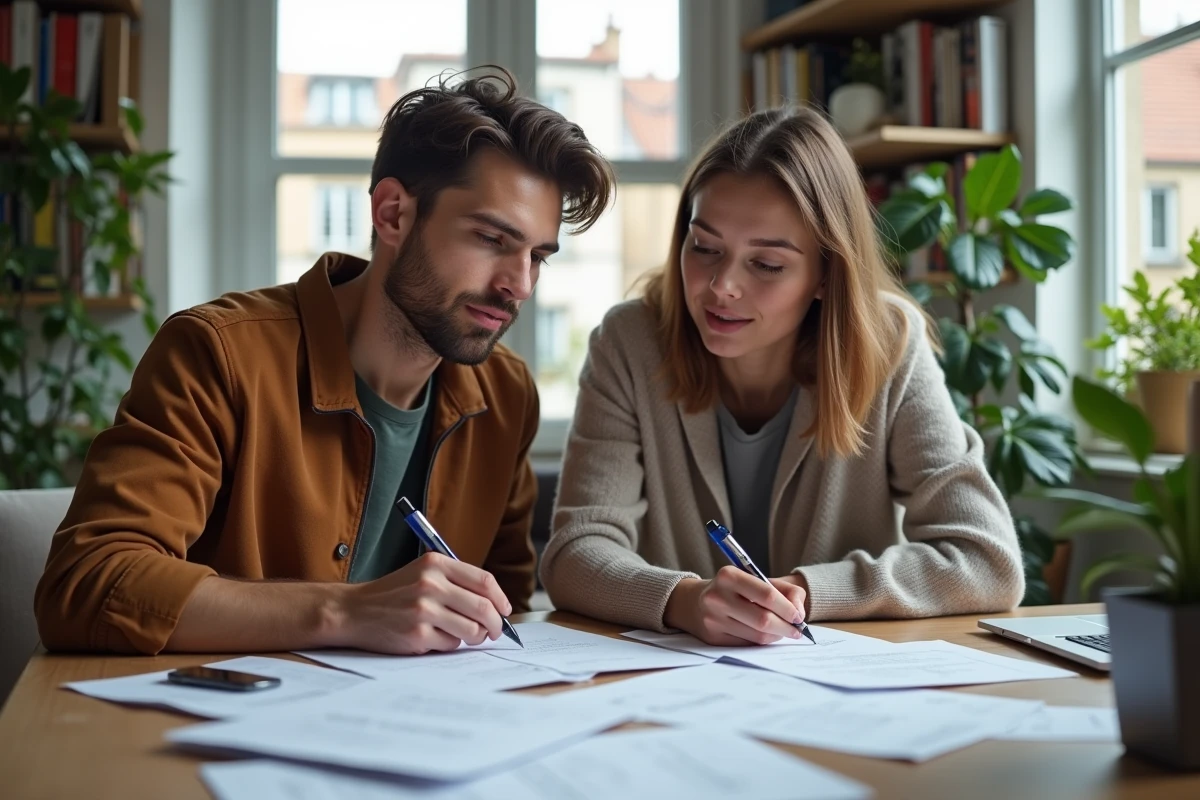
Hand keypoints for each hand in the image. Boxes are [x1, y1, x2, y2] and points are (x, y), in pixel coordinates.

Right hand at [336, 553, 512, 653]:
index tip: (505, 610)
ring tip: (464, 635)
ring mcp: (424, 610)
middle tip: (495, 631)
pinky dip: (450, 644)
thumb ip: (455, 581)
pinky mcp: (417, 635)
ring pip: (472, 629)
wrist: (353, 610)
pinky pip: (452, 644)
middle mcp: (431, 584)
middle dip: (496, 624)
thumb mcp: (422, 572)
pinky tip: (435, 638)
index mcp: (436, 564)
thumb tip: (494, 604)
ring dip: (475, 636)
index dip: (500, 598)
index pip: (484, 581)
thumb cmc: (393, 594)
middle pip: (484, 607)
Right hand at [664, 567, 807, 645]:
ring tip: (782, 631)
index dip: (787, 608)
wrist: (694, 602)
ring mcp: (713, 619)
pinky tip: (765, 635)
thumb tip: (799, 613)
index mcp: (729, 576)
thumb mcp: (756, 579)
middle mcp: (717, 597)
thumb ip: (786, 590)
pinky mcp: (713, 637)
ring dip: (776, 636)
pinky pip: (747, 645)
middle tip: (797, 630)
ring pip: (757, 636)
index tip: (798, 616)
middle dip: (786, 627)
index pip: (766, 594)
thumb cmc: (734, 589)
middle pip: (763, 620)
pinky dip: (761, 642)